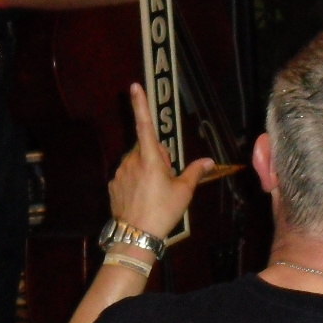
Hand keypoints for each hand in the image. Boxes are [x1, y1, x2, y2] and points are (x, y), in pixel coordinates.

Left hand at [109, 82, 212, 240]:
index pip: (145, 125)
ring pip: (136, 162)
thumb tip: (209, 161)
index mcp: (150, 159)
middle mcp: (131, 161)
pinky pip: (127, 175)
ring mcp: (120, 173)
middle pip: (147, 148)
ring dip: (146, 169)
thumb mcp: (184, 192)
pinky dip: (135, 181)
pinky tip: (142, 198)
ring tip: (154, 192)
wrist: (136, 235)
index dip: (140, 104)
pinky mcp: (113, 184)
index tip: (134, 86)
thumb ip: (195, 172)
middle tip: (167, 179)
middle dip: (157, 157)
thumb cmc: (163, 212)